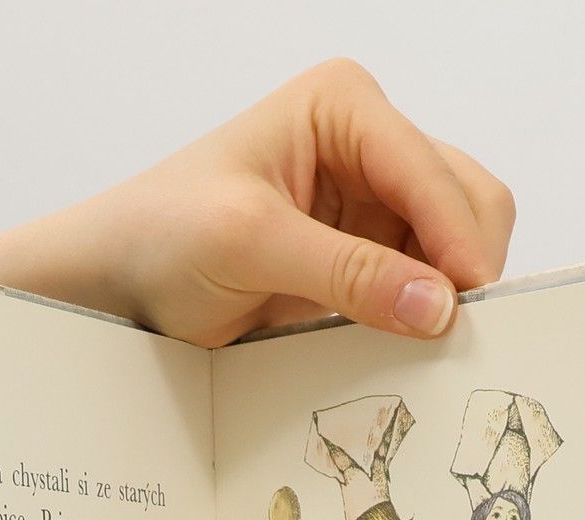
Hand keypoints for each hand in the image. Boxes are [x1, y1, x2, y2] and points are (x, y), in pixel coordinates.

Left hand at [0, 61, 514, 346]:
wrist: (118, 281)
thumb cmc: (161, 235)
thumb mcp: (251, 245)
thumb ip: (348, 272)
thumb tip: (436, 306)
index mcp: (345, 108)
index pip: (433, 171)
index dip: (458, 243)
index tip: (464, 311)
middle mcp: (371, 146)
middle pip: (467, 201)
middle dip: (466, 268)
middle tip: (454, 336)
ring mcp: (373, 204)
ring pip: (457, 249)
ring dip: (450, 298)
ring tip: (428, 347)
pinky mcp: (367, 259)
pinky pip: (425, 289)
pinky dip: (427, 319)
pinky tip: (408, 347)